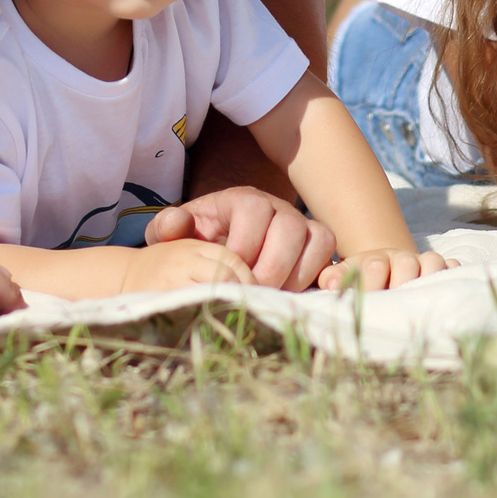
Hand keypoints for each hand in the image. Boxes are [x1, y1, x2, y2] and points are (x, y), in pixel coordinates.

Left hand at [145, 186, 335, 290]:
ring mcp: (301, 226)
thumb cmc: (196, 243)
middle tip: (251, 293)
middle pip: (290, 225)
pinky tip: (293, 298)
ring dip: (296, 274)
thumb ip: (166, 228)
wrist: (215, 251)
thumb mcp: (174, 235)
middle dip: (271, 265)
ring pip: (317, 238)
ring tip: (271, 296)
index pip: (254, 210)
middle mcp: (277, 208)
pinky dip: (318, 277)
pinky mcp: (316, 247)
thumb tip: (175, 224)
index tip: (228, 272)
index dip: (244, 244)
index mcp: (242, 199)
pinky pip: (330, 255)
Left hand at [316, 247, 450, 292]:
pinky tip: (449, 289)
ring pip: (433, 262)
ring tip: (422, 300)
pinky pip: (454, 267)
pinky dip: (453, 274)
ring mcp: (425, 262)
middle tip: (395, 304)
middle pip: (406, 264)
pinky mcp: (444, 268)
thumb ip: (334, 279)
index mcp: (376, 260)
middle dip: (400, 284)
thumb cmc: (363, 281)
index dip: (369, 283)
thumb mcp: (346, 277)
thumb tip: (330, 286)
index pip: (375, 266)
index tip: (366, 301)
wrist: (387, 268)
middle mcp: (402, 258)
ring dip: (428, 278)